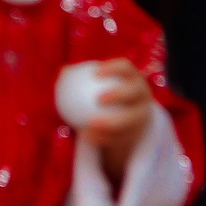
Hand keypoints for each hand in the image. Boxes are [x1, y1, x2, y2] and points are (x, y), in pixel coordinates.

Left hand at [78, 58, 154, 185]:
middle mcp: (142, 96)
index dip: (114, 68)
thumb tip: (64, 70)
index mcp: (132, 79)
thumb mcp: (94, 88)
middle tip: (98, 99)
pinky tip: (86, 136)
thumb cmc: (104, 98)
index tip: (95, 73)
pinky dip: (104, 137)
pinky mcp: (137, 135)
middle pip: (134, 91)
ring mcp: (142, 116)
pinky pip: (121, 137)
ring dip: (111, 122)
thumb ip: (79, 78)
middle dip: (119, 94)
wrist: (123, 123)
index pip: (126, 68)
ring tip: (91, 123)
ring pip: (131, 119)